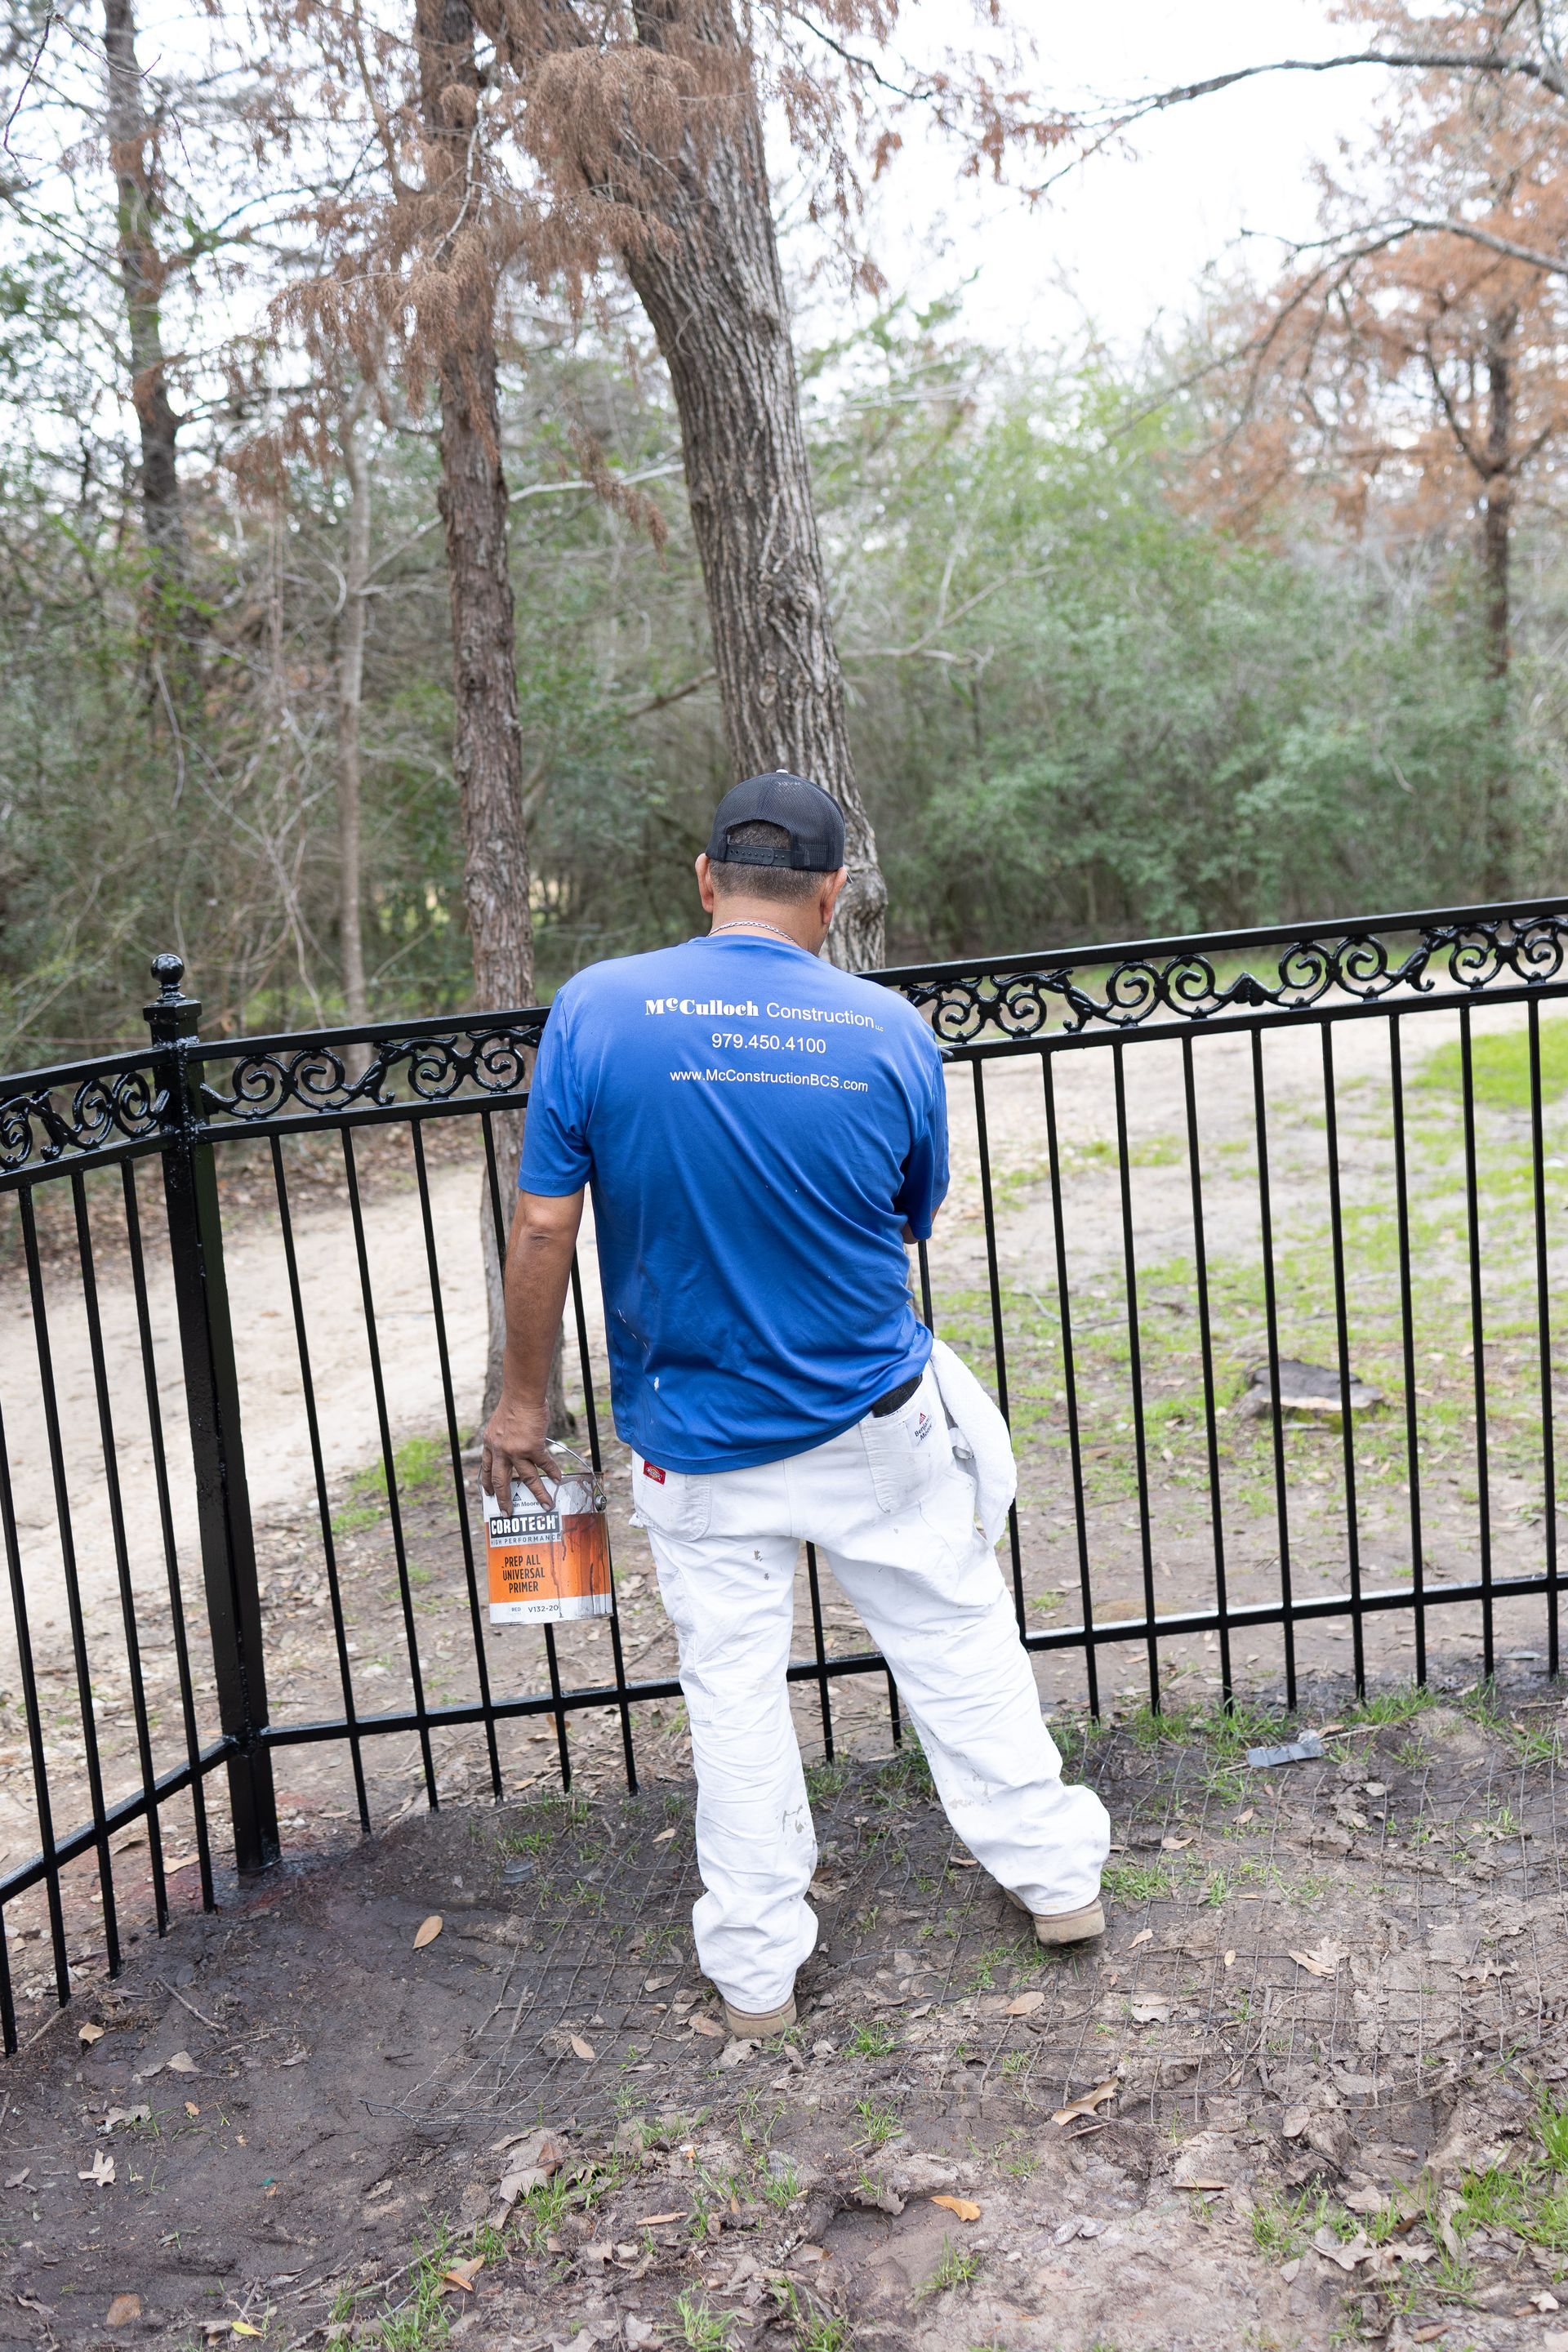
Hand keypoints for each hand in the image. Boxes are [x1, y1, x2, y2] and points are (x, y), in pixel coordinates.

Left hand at [481, 1395, 555, 1511]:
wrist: (522, 1395)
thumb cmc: (513, 1405)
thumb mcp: (498, 1425)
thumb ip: (501, 1439)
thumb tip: (511, 1449)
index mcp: (489, 1444)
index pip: (485, 1469)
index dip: (487, 1483)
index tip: (489, 1494)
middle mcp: (500, 1451)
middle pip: (501, 1482)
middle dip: (504, 1500)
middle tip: (508, 1513)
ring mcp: (516, 1451)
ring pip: (527, 1479)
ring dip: (538, 1493)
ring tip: (546, 1504)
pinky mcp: (532, 1447)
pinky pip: (544, 1465)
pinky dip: (552, 1472)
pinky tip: (558, 1479)